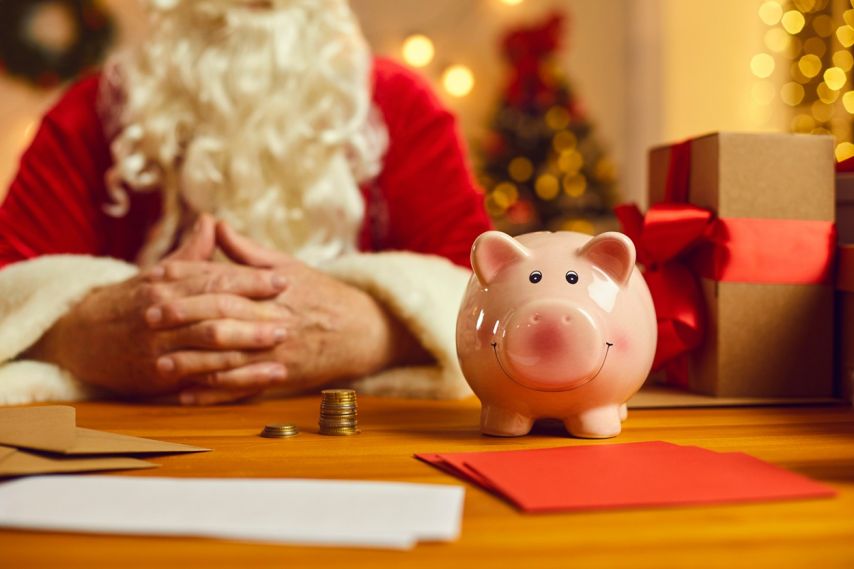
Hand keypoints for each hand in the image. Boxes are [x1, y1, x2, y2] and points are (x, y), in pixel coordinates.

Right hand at [26, 216, 289, 398]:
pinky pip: (201, 374)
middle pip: (217, 309)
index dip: (253, 280)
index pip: (217, 278)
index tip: (284, 280)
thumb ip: (191, 254)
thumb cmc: (130, 302)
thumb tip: (213, 222)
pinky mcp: (159, 374)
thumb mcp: (157, 274)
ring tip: (281, 341)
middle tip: (291, 314)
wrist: (84, 337)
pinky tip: (256, 375)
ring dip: (249, 342)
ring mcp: (160, 344)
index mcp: (166, 283)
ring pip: (211, 341)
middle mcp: (162, 311)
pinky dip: (232, 375)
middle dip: (257, 312)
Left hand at [174, 222, 430, 403]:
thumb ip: (249, 252)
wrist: (363, 331)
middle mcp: (274, 320)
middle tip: (147, 317)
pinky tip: (187, 394)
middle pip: (222, 318)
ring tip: (159, 362)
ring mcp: (277, 352)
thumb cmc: (323, 295)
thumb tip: (215, 226)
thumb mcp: (290, 266)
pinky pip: (243, 387)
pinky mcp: (281, 377)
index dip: (189, 279)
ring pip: (229, 357)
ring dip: (192, 361)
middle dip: (183, 317)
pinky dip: (215, 392)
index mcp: (274, 290)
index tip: (156, 277)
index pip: (224, 281)